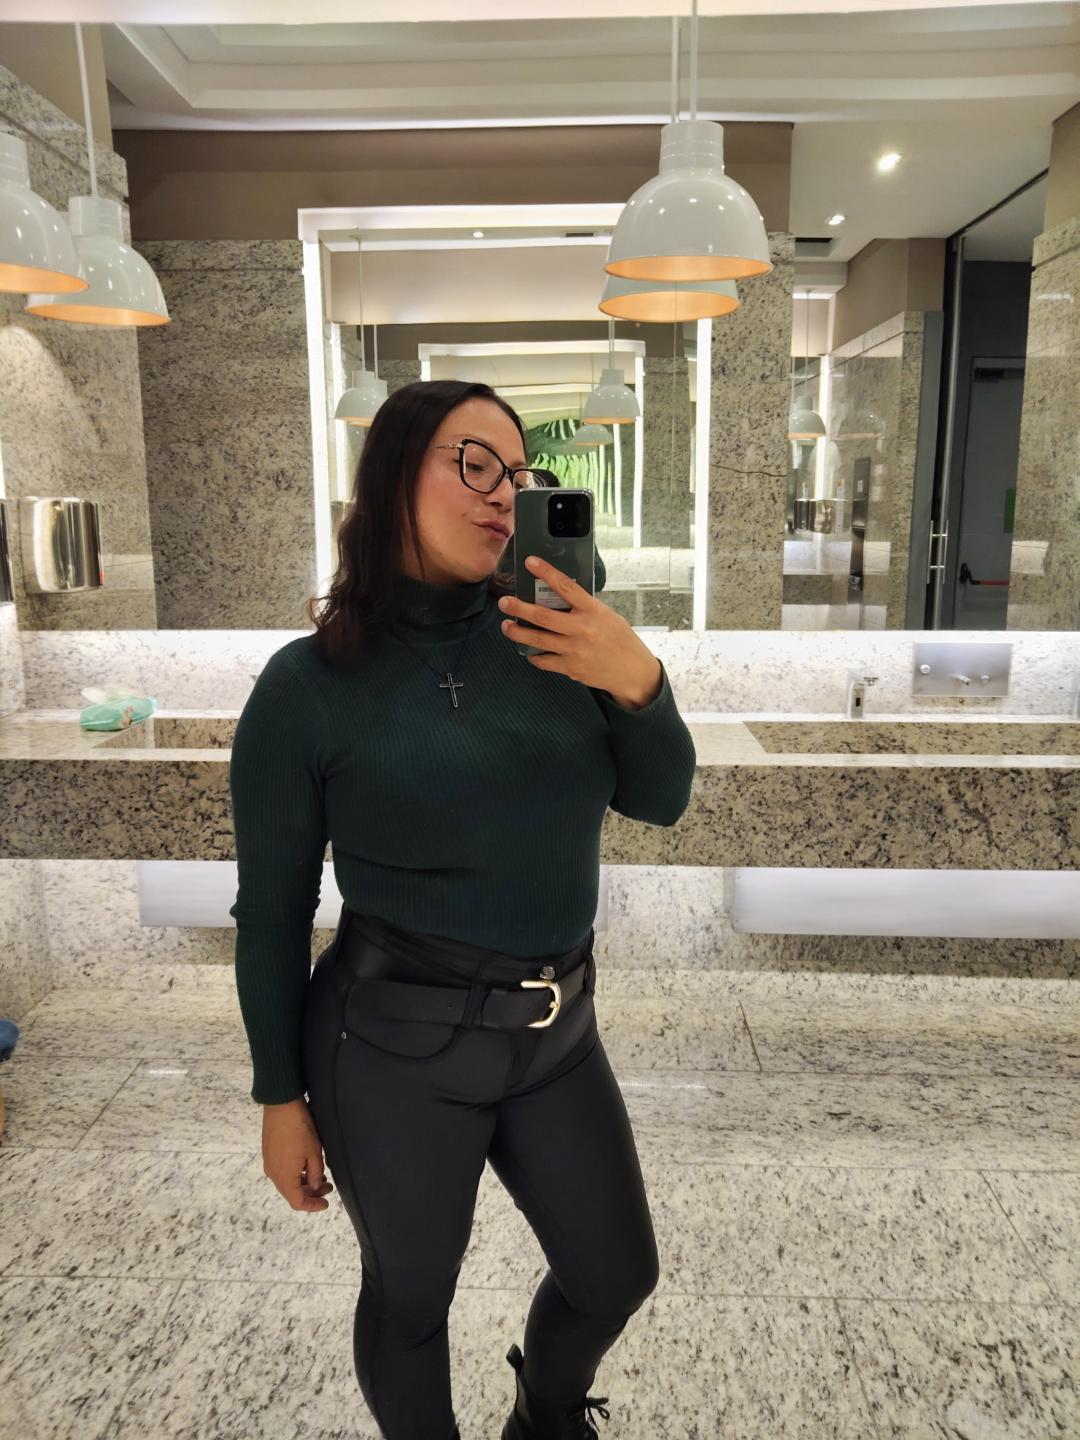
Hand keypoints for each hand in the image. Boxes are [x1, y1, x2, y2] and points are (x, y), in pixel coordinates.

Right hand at [262, 1097, 334, 1212]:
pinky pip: (282, 1171)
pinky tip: (308, 1166)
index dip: (312, 1206)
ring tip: (322, 1176)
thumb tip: (315, 1186)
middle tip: (328, 1187)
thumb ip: (315, 1173)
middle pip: (291, 1193)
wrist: (281, 1105)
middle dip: (311, 1193)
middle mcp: (273, 1174)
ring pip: (287, 1182)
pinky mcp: (269, 1153)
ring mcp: (269, 1163)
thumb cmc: (299, 1128)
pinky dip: (296, 1174)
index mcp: (284, 1177)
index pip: (297, 1202)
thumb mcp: (314, 1152)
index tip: (326, 1203)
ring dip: (304, 1182)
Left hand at [498, 555, 662, 707]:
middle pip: (543, 616)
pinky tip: (528, 651)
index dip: (546, 573)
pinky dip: (534, 656)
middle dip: (519, 608)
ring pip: (538, 639)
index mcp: (593, 611)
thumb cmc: (621, 641)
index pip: (566, 587)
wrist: (632, 671)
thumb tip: (561, 597)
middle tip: (504, 603)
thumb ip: (585, 608)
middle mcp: (581, 629)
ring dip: (518, 632)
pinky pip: (544, 661)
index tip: (530, 562)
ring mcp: (574, 650)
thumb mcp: (607, 616)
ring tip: (506, 626)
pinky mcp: (570, 668)